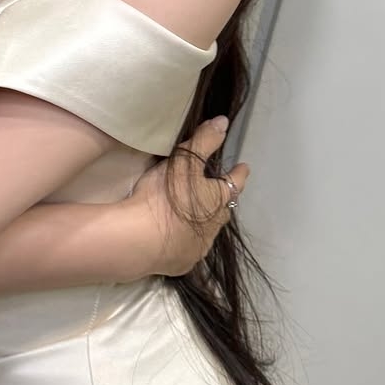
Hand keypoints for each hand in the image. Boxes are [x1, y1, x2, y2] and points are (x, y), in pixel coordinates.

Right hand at [128, 116, 248, 276]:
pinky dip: (187, 241)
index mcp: (218, 199)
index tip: (243, 167)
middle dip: (222, 200)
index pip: (234, 182)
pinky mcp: (183, 263)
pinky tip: (180, 239)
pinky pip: (190, 249)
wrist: (141, 239)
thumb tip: (224, 121)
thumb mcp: (184, 161)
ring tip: (198, 215)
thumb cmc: (166, 195)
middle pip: (224, 210)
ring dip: (205, 222)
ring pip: (208, 231)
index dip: (238, 174)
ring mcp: (199, 247)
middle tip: (218, 192)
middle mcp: (214, 225)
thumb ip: (204, 140)